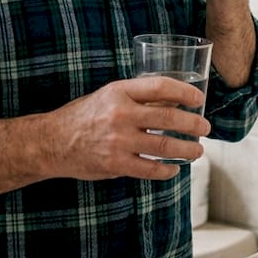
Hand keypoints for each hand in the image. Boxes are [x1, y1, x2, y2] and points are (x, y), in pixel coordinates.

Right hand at [39, 76, 210, 180]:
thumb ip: (137, 98)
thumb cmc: (83, 116)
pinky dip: (167, 170)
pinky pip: (150, 169)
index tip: (199, 99)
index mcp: (119, 91)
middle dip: (193, 124)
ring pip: (164, 146)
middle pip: (169, 118)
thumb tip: (173, 102)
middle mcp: (120, 114)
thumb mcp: (108, 96)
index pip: (161, 87)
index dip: (185, 92)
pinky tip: (174, 169)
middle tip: (205, 128)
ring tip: (197, 151)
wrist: (51, 142)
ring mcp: (118, 141)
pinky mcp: (115, 164)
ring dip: (187, 149)